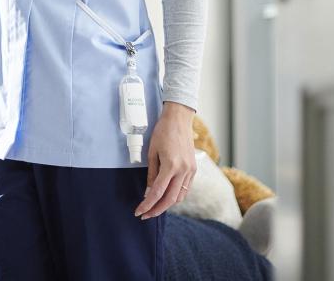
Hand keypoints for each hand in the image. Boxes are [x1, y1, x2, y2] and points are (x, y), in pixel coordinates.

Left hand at [134, 102, 197, 219]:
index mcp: (171, 166)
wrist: (179, 119)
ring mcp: (191, 171)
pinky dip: (175, 195)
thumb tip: (149, 192)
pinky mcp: (194, 169)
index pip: (157, 192)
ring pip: (180, 196)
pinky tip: (166, 196)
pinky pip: (185, 188)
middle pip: (171, 199)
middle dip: (157, 210)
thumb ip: (152, 174)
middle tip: (145, 215)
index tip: (139, 212)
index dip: (147, 205)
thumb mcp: (152, 153)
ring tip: (154, 207)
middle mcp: (183, 171)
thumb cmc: (162, 132)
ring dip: (167, 204)